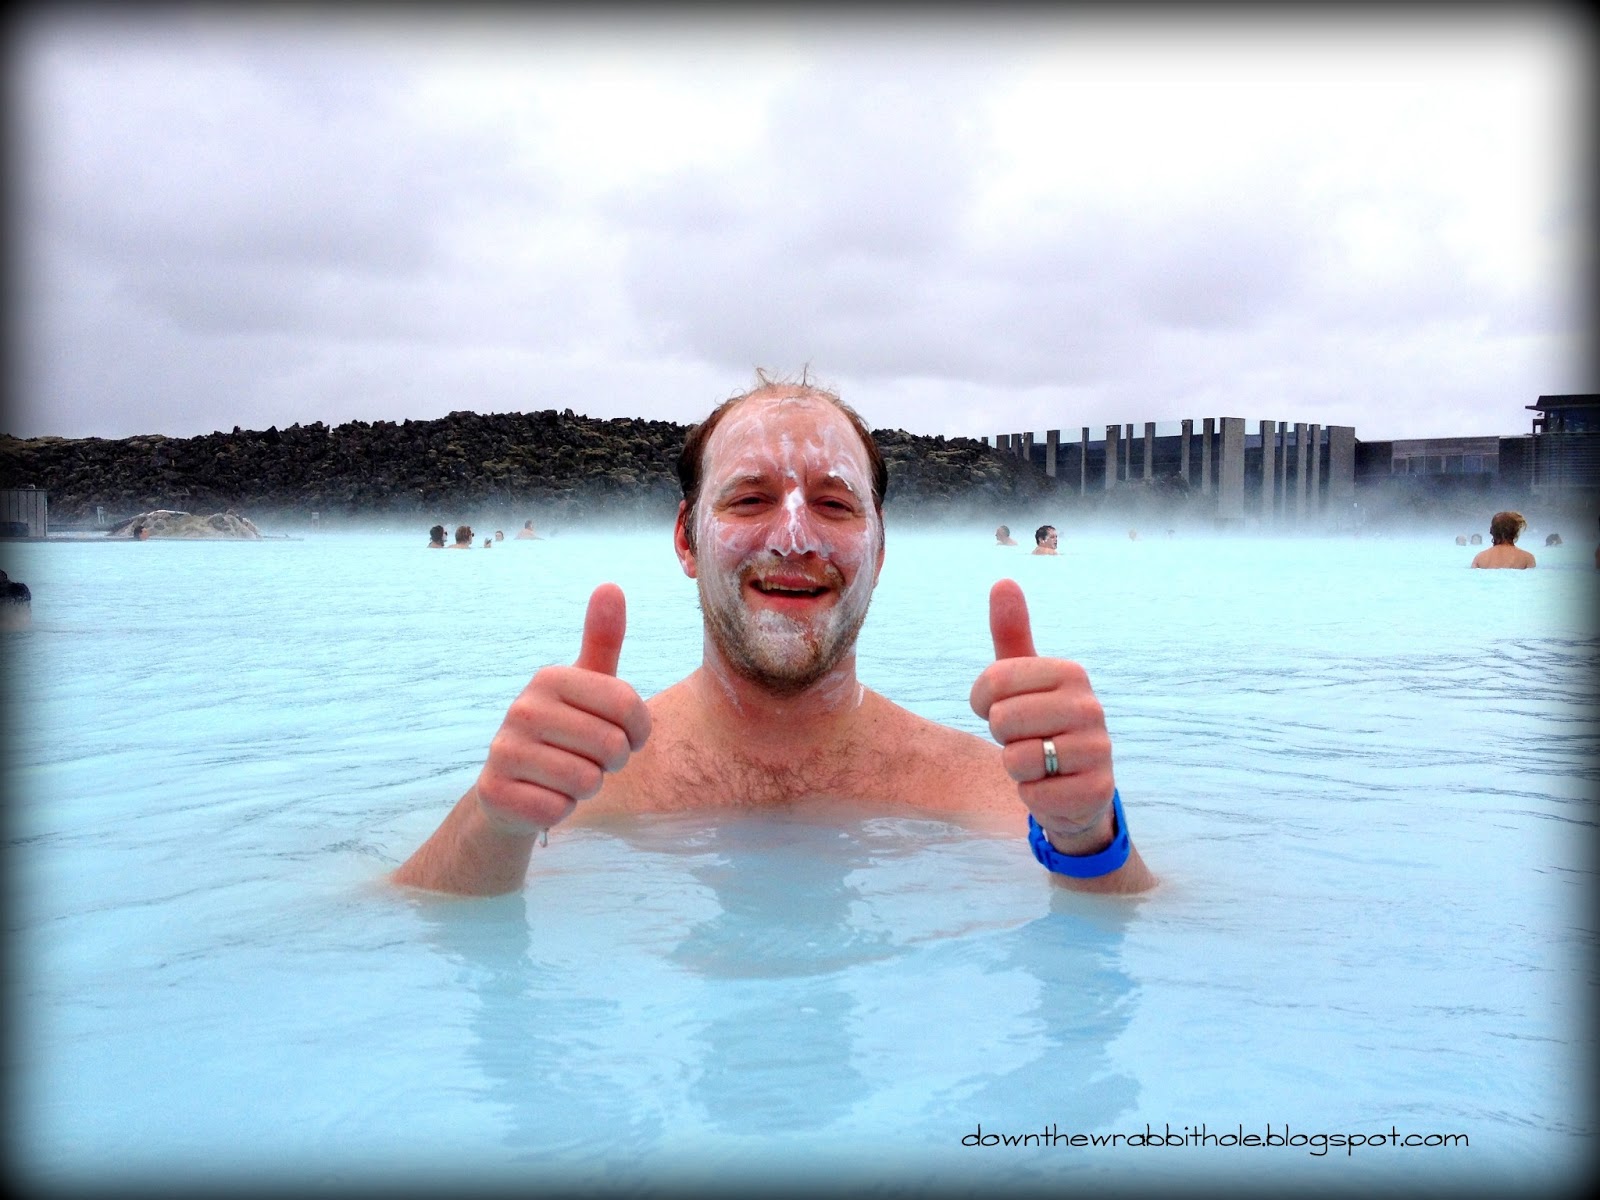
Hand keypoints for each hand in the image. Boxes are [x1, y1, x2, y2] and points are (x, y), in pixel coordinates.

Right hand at [473, 583, 650, 836]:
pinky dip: (562, 810)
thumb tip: (611, 585)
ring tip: (567, 776)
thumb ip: (602, 640)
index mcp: (550, 678)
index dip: (638, 732)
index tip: (624, 735)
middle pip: (611, 746)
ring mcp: (503, 751)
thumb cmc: (565, 733)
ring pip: (587, 781)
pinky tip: (545, 796)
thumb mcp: (587, 686)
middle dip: (612, 762)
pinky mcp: (496, 793)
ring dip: (587, 787)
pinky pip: (560, 809)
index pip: (629, 706)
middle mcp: (521, 708)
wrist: (510, 790)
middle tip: (590, 759)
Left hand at [969, 578, 1116, 850]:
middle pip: (1002, 720)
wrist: (1074, 788)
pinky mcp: (1097, 792)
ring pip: (1017, 759)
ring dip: (1015, 768)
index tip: (999, 708)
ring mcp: (1099, 750)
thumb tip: (1003, 581)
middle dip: (1001, 737)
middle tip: (1024, 738)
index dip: (981, 703)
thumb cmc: (1039, 723)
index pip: (993, 682)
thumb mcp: (1022, 679)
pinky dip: (1031, 796)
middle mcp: (1092, 707)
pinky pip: (1034, 795)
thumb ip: (1010, 633)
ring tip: (1038, 762)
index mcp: (1071, 672)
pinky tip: (1050, 787)